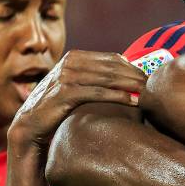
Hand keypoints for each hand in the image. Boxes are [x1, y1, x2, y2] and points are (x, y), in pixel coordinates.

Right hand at [8, 51, 144, 150]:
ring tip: (148, 93)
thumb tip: (128, 73)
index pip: (112, 59)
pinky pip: (98, 92)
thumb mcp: (77, 89)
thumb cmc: (59, 110)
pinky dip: (118, 96)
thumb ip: (96, 79)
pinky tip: (133, 101)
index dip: (133, 67)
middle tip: (154, 86)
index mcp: (75, 57)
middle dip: (136, 76)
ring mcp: (66, 76)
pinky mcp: (64, 92)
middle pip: (112, 67)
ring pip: (108, 78)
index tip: (149, 78)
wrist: (31, 128)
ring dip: (131, 85)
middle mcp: (70, 63)